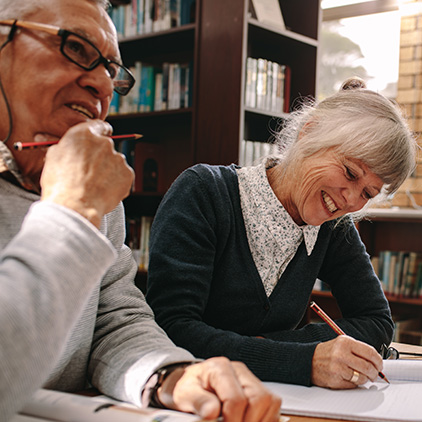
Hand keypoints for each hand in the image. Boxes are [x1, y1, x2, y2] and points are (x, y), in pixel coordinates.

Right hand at [40, 120, 133, 227]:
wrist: (75, 206)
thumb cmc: (60, 184)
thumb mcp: (53, 158)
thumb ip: (62, 146)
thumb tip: (55, 142)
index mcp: (85, 134)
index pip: (99, 126)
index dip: (99, 132)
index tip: (99, 138)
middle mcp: (105, 143)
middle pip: (106, 146)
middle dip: (101, 156)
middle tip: (91, 171)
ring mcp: (118, 159)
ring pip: (115, 162)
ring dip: (108, 170)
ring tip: (94, 185)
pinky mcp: (127, 174)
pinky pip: (122, 176)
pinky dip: (116, 182)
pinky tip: (103, 191)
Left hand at [157, 357, 280, 421]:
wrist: (191, 387)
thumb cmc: (189, 389)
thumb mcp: (185, 395)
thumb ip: (198, 402)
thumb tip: (212, 412)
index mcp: (220, 368)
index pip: (236, 398)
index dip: (232, 420)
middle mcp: (239, 371)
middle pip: (259, 398)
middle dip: (248, 421)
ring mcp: (251, 380)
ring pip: (270, 401)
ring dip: (258, 420)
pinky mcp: (258, 391)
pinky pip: (272, 407)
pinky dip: (264, 420)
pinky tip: (248, 421)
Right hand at [311, 335, 383, 388]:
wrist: (308, 360)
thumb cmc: (327, 353)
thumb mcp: (341, 344)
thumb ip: (358, 350)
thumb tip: (376, 362)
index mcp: (345, 342)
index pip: (370, 353)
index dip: (379, 361)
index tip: (380, 365)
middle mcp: (341, 353)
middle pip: (368, 367)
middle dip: (374, 373)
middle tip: (374, 374)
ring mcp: (338, 367)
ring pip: (362, 378)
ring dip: (365, 379)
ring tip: (361, 376)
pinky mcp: (335, 380)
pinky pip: (353, 385)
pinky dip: (355, 384)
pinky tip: (349, 378)